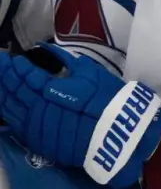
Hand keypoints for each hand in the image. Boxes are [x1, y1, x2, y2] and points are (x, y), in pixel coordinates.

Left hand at [0, 45, 160, 188]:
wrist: (120, 135)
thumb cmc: (109, 100)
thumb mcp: (91, 73)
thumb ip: (65, 60)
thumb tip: (45, 48)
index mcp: (49, 89)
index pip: (24, 75)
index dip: (14, 66)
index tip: (9, 58)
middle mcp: (36, 106)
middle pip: (13, 89)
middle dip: (4, 76)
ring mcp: (35, 125)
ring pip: (9, 107)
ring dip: (2, 92)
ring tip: (1, 81)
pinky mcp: (38, 140)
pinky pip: (14, 124)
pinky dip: (6, 112)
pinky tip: (4, 103)